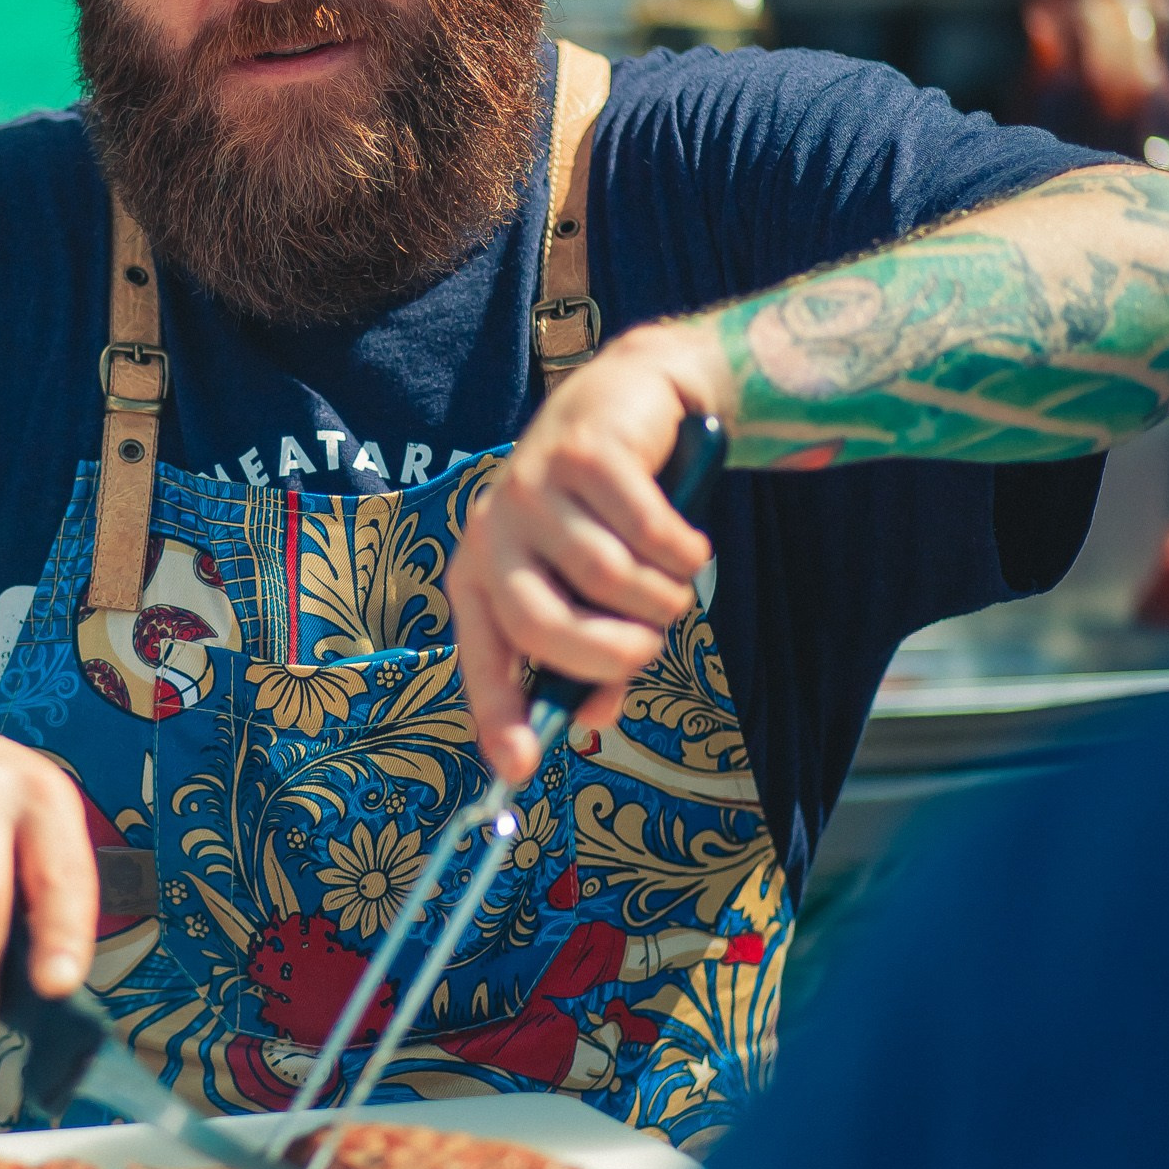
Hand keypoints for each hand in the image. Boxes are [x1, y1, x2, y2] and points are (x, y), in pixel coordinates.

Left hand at [446, 321, 732, 783]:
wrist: (637, 401)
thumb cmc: (607, 515)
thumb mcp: (591, 592)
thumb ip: (589, 656)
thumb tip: (589, 722)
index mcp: (481, 573)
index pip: (482, 655)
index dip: (498, 713)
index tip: (519, 768)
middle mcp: (493, 531)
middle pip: (539, 624)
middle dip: (609, 653)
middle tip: (650, 647)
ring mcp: (534, 487)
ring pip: (608, 579)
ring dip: (662, 596)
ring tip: (672, 578)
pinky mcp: (584, 453)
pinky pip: (649, 533)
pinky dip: (683, 551)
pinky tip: (686, 540)